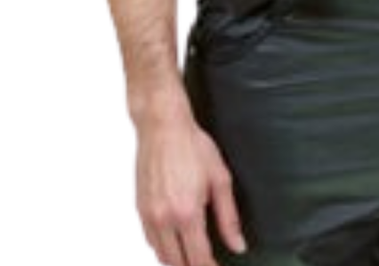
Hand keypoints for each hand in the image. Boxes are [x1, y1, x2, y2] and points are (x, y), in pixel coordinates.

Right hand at [135, 103, 247, 265]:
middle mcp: (164, 219)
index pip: (198, 258)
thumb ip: (228, 217)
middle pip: (177, 263)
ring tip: (193, 255)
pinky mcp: (140, 209)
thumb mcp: (220, 179)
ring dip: (177, 261)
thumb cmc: (192, 146)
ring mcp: (149, 215)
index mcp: (187, 213)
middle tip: (207, 261)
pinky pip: (150, 240)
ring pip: (161, 256)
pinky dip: (163, 248)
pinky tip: (175, 241)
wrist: (163, 127)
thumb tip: (238, 245)